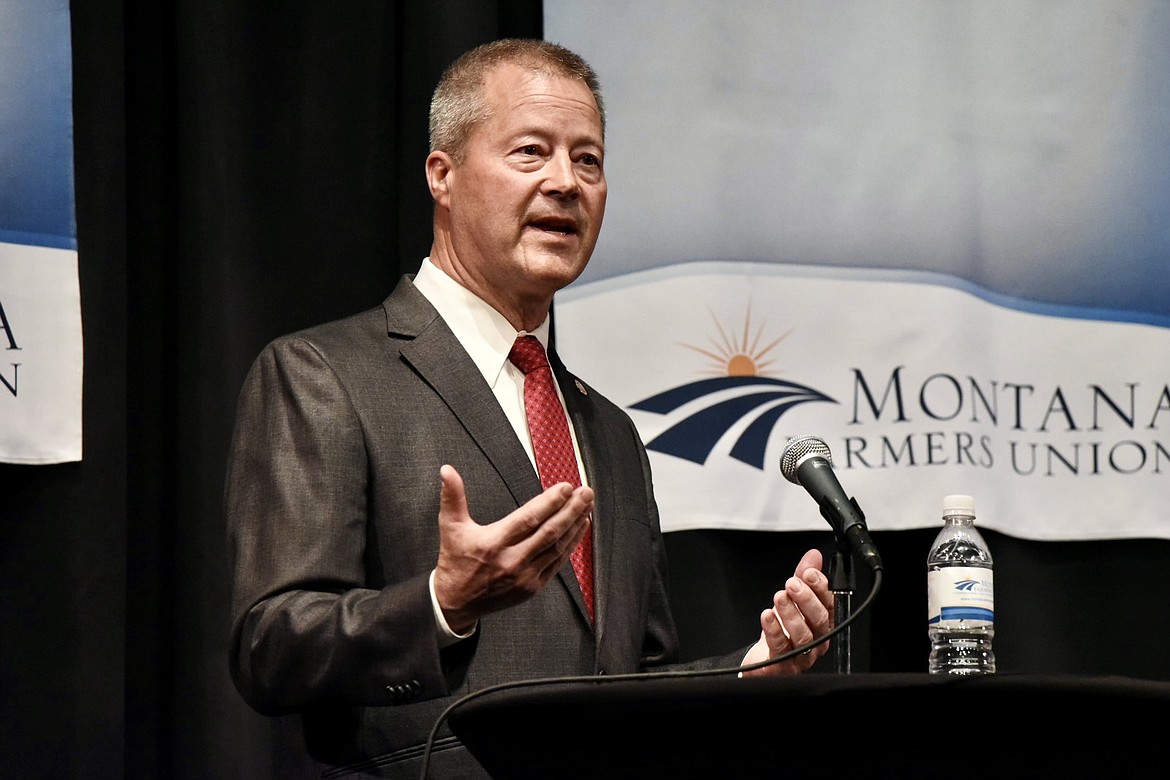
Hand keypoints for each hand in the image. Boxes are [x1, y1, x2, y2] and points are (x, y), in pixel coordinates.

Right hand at [432, 464, 592, 632]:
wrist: (456, 603)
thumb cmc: (456, 561)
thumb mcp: (450, 527)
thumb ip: (452, 497)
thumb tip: (447, 471)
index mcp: (493, 544)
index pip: (528, 519)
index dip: (549, 502)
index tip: (565, 487)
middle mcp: (512, 561)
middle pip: (549, 532)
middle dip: (571, 510)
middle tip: (586, 492)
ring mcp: (525, 576)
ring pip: (557, 547)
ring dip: (575, 525)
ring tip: (587, 506)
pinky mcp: (533, 587)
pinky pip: (557, 563)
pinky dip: (572, 545)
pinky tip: (580, 529)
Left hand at [740, 548, 834, 675]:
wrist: (766, 662)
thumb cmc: (784, 630)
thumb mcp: (794, 599)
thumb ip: (804, 577)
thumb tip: (814, 555)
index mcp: (823, 622)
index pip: (830, 604)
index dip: (821, 587)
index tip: (809, 573)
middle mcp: (817, 639)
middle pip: (820, 620)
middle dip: (806, 599)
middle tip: (791, 584)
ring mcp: (802, 655)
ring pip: (803, 635)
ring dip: (791, 614)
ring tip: (779, 597)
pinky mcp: (783, 665)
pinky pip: (780, 648)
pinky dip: (774, 630)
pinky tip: (767, 616)